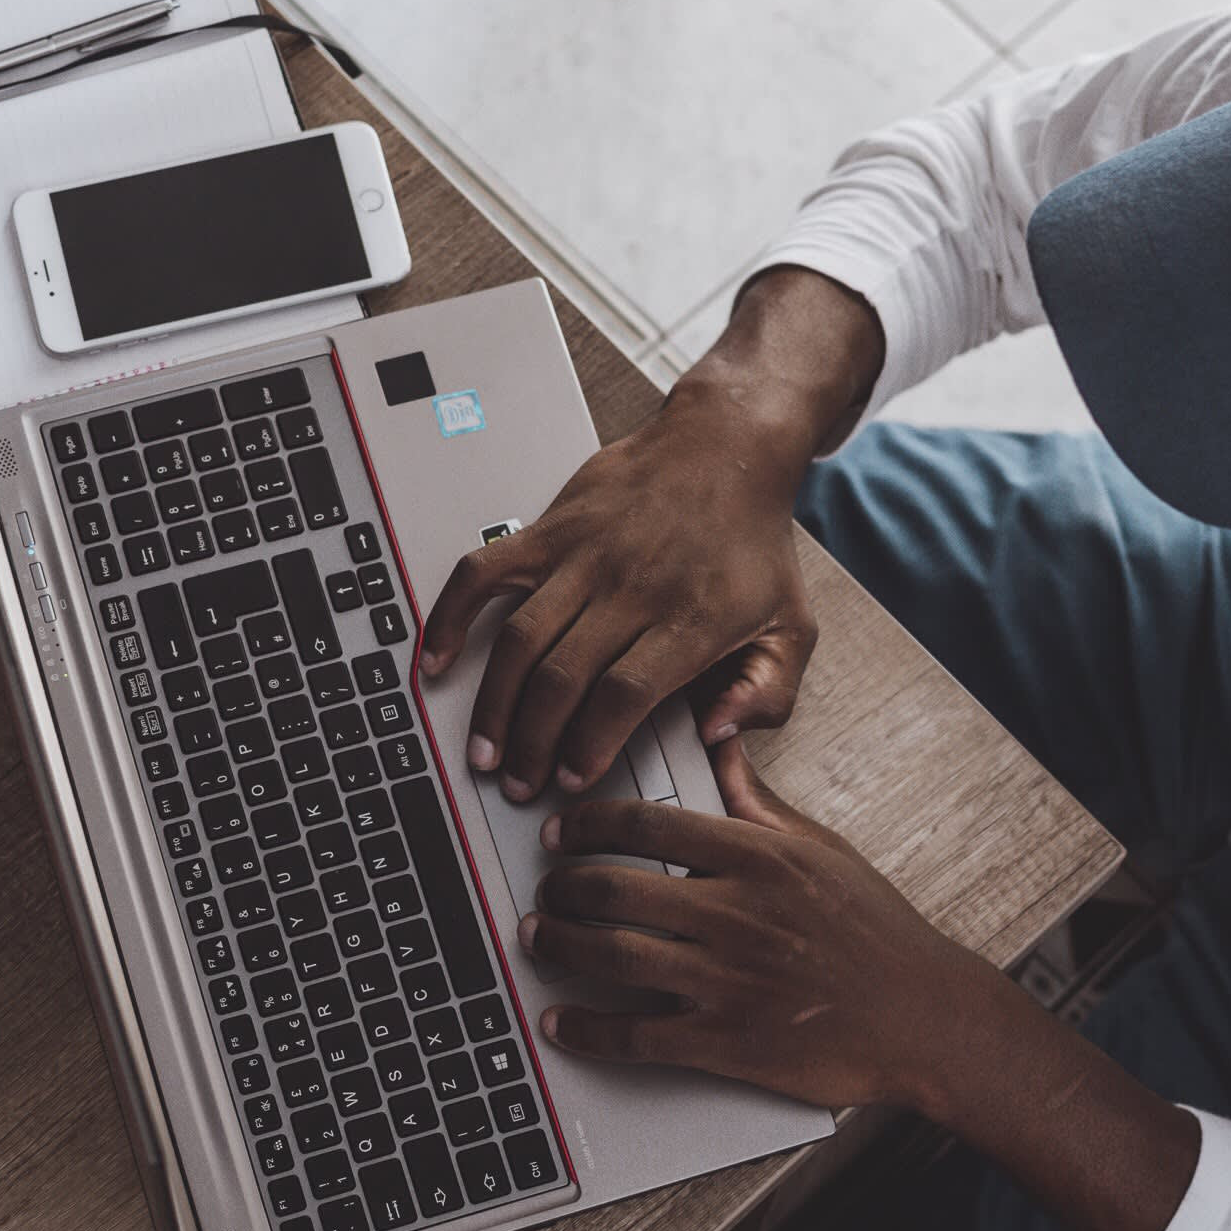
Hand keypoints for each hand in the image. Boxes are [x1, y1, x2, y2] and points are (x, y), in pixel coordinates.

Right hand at [418, 384, 818, 801]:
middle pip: (563, 678)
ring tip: (485, 750)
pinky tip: (437, 659)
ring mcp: (584, 556)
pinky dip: (451, 616)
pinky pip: (484, 573)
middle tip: (520, 783)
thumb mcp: (793, 626)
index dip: (590, 745)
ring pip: (520, 639)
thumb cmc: (753, 542)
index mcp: (689, 619)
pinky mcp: (550, 529)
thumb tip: (718, 732)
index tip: (573, 778)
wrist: (727, 448)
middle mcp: (631, 587)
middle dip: (533, 743)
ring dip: (494, 703)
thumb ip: (767, 692)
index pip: (625, 694)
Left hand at [520, 738, 1011, 1111]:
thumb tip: (717, 745)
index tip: (561, 831)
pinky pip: (635, 1035)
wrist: (922, 1016)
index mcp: (758, 858)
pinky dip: (586, 1029)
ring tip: (539, 939)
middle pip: (615, 889)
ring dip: (560, 947)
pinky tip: (561, 1022)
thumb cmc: (876, 932)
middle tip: (546, 888)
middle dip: (561, 887)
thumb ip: (757, 801)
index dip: (586, 824)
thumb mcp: (821, 849)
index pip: (647, 825)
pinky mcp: (726, 1043)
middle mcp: (737, 914)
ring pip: (612, 956)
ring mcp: (728, 981)